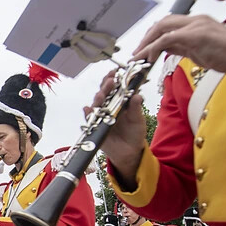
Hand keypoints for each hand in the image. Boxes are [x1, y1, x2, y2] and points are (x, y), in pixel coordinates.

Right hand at [84, 71, 146, 189]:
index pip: (114, 89)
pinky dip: (87, 114)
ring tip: (101, 94)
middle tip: (110, 81)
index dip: (114, 80)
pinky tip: (87, 109)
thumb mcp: (138, 120)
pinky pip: (89, 120)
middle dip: (105, 86)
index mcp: (119, 103)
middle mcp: (108, 108)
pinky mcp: (95, 128)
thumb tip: (137, 95)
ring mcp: (101, 117)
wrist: (129, 152)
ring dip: (98, 98)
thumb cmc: (135, 134)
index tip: (116, 73)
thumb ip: (135, 108)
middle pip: (104, 94)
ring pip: (96, 105)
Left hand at [133, 14, 225, 72]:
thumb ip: (182, 47)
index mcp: (197, 22)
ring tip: (138, 56)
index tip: (144, 49)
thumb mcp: (199, 51)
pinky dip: (154, 48)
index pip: (168, 25)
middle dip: (146, 38)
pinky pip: (167, 39)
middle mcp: (195, 21)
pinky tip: (149, 57)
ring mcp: (195, 26)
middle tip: (137, 53)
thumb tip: (165, 49)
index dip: (153, 36)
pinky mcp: (195, 35)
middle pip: (162, 23)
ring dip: (146, 43)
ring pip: (162, 29)